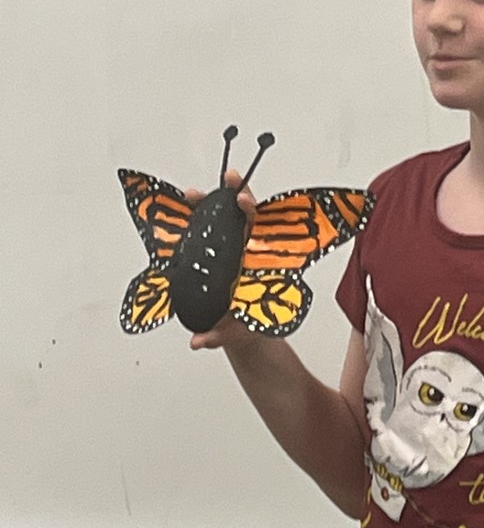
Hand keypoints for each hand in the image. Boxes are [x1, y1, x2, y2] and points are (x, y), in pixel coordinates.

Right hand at [185, 168, 262, 352]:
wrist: (250, 336)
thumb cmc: (253, 328)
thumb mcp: (241, 333)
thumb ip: (220, 335)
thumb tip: (199, 339)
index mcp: (259, 262)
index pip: (257, 226)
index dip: (249, 208)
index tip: (239, 198)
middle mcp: (247, 253)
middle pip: (237, 216)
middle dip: (224, 196)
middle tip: (205, 188)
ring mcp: (232, 255)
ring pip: (220, 224)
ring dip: (206, 207)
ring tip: (190, 195)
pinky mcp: (217, 262)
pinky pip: (206, 239)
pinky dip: (194, 226)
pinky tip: (181, 216)